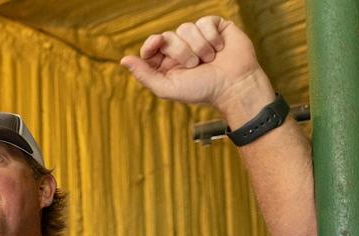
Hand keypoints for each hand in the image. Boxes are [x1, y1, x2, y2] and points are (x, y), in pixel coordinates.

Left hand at [121, 17, 269, 111]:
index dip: (151, 43)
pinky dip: (211, 36)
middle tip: (195, 65)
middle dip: (181, 51)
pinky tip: (220, 48)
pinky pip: (205, 21)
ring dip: (198, 46)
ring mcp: (198, 37)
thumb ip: (145, 75)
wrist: (234, 85)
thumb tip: (124, 60)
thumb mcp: (168, 88)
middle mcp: (181, 48)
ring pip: (186, 27)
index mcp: (167, 62)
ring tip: (209, 59)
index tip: (156, 44)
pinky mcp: (216, 28)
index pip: (152, 46)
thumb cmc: (202, 90)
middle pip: (168, 36)